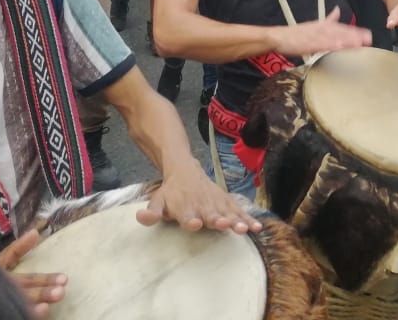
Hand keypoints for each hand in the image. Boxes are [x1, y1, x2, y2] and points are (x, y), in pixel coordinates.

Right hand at [0, 229, 64, 317]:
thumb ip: (16, 249)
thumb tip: (36, 232)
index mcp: (1, 275)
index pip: (27, 278)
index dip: (45, 279)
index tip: (65, 279)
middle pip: (21, 292)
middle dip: (40, 292)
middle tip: (60, 292)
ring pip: (12, 304)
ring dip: (29, 308)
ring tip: (45, 309)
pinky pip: (3, 313)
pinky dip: (17, 314)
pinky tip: (30, 317)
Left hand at [136, 166, 263, 234]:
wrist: (185, 170)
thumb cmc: (171, 192)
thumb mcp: (157, 200)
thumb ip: (152, 212)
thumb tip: (140, 217)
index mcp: (184, 207)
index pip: (186, 215)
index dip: (190, 220)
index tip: (194, 223)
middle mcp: (202, 205)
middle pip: (211, 214)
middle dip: (218, 220)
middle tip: (224, 224)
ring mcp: (216, 203)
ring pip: (228, 213)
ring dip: (236, 220)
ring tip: (244, 228)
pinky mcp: (226, 203)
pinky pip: (238, 211)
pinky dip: (248, 219)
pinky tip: (257, 228)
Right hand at [273, 7, 371, 57]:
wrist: (279, 37)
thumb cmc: (296, 34)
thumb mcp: (314, 24)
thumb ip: (329, 19)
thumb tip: (338, 10)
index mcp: (323, 25)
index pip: (342, 27)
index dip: (355, 30)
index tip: (368, 34)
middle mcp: (321, 29)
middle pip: (341, 32)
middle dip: (355, 35)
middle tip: (369, 39)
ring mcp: (316, 36)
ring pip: (334, 37)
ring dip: (347, 39)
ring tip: (360, 43)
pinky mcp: (309, 43)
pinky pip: (323, 44)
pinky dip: (332, 44)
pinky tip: (340, 46)